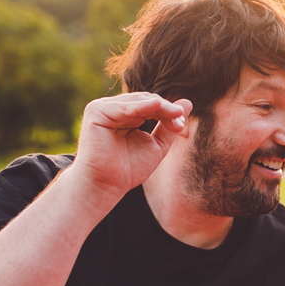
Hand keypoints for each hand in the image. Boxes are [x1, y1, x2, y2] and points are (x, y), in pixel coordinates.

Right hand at [69, 93, 190, 201]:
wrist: (107, 185)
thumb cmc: (129, 169)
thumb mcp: (156, 144)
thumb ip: (169, 124)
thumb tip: (188, 102)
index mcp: (126, 114)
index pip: (152, 105)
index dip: (169, 113)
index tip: (182, 127)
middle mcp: (114, 108)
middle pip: (147, 100)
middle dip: (166, 111)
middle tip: (180, 124)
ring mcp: (103, 107)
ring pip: (138, 101)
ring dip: (160, 108)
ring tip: (176, 115)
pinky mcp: (96, 111)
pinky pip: (124, 107)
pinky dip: (141, 106)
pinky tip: (157, 105)